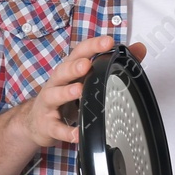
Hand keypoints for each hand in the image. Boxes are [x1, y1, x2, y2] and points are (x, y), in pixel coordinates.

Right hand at [11, 36, 144, 150]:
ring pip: (54, 96)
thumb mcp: (86, 78)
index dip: (92, 47)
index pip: (79, 54)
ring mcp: (49, 104)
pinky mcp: (47, 125)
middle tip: (87, 64)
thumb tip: (139, 49)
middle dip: (74, 67)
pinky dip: (66, 131)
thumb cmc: (64, 96)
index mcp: (69, 71)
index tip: (108, 41)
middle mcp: (57, 84)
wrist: (35, 121)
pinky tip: (76, 134)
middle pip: (63, 72)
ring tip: (79, 90)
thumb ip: (113, 63)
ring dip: (66, 93)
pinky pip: (57, 128)